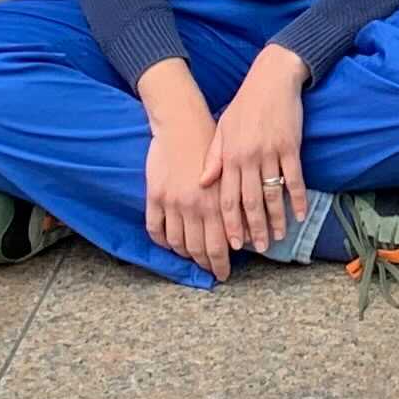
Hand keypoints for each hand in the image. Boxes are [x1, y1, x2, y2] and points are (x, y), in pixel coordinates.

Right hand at [143, 94, 227, 278]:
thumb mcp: (229, 174)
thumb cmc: (211, 145)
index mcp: (218, 202)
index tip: (222, 274)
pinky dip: (162, 241)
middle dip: (206, 265)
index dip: (220, 264)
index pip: (219, 246)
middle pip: (198, 249)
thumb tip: (243, 234)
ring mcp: (173, 203)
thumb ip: (234, 204)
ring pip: (177, 243)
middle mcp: (195, 207)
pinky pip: (155, 229)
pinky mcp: (155, 196)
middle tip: (210, 271)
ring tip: (191, 256)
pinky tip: (169, 242)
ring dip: (184, 254)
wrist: (182, 123)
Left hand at [209, 52, 309, 257]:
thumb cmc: (244, 105)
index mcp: (229, 156)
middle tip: (258, 248)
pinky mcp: (290, 146)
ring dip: (277, 218)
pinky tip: (301, 214)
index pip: (227, 198)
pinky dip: (298, 198)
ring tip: (279, 237)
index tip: (233, 243)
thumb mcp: (222, 128)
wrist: (271, 78)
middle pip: (250, 202)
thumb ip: (213, 158)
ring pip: (272, 194)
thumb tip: (202, 182)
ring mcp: (270, 153)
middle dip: (254, 228)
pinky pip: (294, 178)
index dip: (230, 223)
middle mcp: (248, 158)